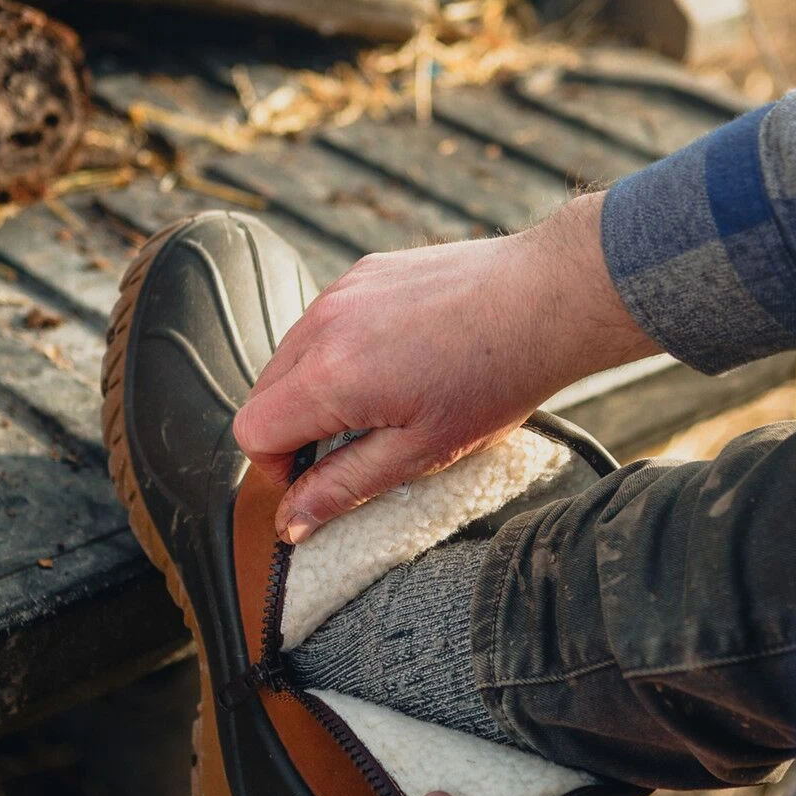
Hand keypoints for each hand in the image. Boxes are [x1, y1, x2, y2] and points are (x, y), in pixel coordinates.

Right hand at [233, 192, 657, 542]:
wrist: (542, 301)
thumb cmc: (492, 382)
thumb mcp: (420, 454)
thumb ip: (344, 487)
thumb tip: (291, 523)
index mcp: (329, 378)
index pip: (253, 433)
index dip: (278, 469)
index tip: (319, 478)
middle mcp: (321, 326)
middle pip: (264, 393)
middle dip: (294, 430)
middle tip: (355, 448)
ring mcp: (341, 291)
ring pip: (291, 355)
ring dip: (316, 390)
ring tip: (383, 403)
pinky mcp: (364, 272)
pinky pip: (325, 321)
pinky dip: (341, 350)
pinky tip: (398, 361)